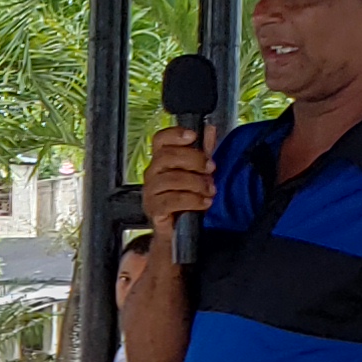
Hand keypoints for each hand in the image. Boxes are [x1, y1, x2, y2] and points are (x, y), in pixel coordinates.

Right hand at [142, 122, 213, 236]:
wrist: (177, 232)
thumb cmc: (186, 199)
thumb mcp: (197, 173)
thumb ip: (202, 151)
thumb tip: (210, 128)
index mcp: (161, 161)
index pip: (160, 140)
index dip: (175, 134)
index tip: (193, 136)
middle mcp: (152, 174)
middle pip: (167, 156)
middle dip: (194, 160)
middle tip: (211, 168)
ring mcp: (151, 192)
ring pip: (171, 179)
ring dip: (196, 183)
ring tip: (210, 190)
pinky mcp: (154, 210)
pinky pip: (172, 200)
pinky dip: (192, 200)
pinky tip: (204, 202)